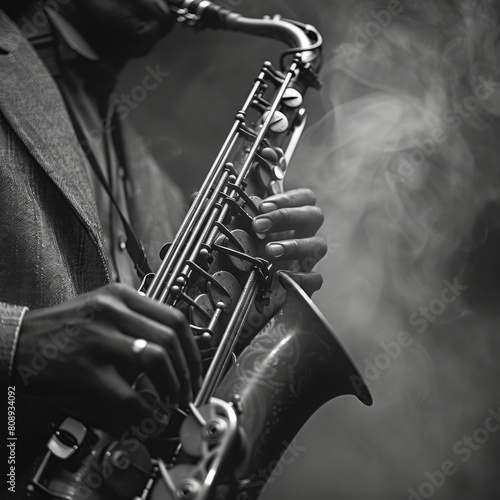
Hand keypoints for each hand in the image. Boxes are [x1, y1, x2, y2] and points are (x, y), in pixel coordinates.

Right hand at [13, 283, 201, 429]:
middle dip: (187, 369)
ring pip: (155, 359)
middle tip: (188, 386)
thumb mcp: (101, 305)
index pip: (174, 316)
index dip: (192, 345)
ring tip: (172, 397)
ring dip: (172, 384)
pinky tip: (145, 409)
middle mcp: (112, 312)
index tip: (195, 364)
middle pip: (170, 338)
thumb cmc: (63, 326)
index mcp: (120, 296)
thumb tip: (171, 341)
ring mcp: (99, 339)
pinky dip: (143, 405)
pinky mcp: (86, 368)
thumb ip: (135, 316)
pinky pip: (127, 391)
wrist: (19, 339)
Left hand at [252, 188, 326, 295]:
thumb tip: (252, 207)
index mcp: (295, 221)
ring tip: (270, 250)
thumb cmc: (257, 258)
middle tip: (259, 225)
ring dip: (293, 245)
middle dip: (286, 217)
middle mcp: (305, 237)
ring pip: (319, 245)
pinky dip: (300, 277)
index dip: (287, 199)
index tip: (264, 206)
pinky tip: (281, 276)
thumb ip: (256, 222)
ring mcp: (308, 260)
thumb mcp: (252, 237)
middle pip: (314, 216)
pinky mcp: (307, 283)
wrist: (256, 293)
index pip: (306, 198)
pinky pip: (315, 278)